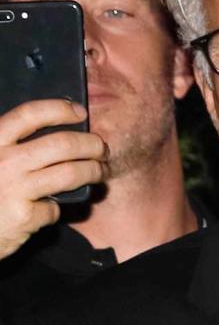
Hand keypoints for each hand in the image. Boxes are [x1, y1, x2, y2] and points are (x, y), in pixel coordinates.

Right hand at [0, 100, 106, 259]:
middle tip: (102, 148)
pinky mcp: (23, 215)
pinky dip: (57, 208)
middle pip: (61, 144)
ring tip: (100, 172)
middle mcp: (3, 161)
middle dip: (90, 144)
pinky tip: (52, 208)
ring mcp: (13, 188)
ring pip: (69, 173)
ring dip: (93, 171)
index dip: (60, 109)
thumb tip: (54, 133)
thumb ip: (12, 146)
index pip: (30, 114)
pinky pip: (55, 208)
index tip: (80, 112)